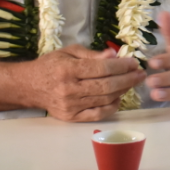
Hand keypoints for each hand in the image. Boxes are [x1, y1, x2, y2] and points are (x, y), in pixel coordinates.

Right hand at [23, 45, 145, 121]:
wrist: (29, 86)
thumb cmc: (51, 65)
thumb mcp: (69, 52)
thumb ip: (92, 54)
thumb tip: (114, 55)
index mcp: (68, 70)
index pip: (102, 69)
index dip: (121, 66)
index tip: (134, 63)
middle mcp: (69, 90)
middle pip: (107, 86)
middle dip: (128, 79)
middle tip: (140, 74)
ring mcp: (70, 106)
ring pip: (105, 100)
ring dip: (123, 91)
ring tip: (132, 82)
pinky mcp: (71, 118)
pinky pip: (98, 114)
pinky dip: (112, 107)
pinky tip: (119, 97)